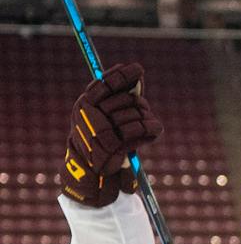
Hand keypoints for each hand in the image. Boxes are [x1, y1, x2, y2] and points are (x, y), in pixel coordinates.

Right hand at [62, 64, 161, 208]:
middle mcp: (89, 113)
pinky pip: (142, 128)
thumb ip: (119, 100)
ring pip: (137, 113)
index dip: (123, 75)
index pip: (106, 83)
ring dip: (146, 120)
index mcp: (86, 104)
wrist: (95, 174)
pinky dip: (151, 130)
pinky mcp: (113, 143)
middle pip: (128, 99)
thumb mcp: (108, 118)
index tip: (138, 69)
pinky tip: (149, 135)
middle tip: (142, 114)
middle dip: (140, 106)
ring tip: (144, 128)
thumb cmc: (104, 144)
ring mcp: (100, 127)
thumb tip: (136, 79)